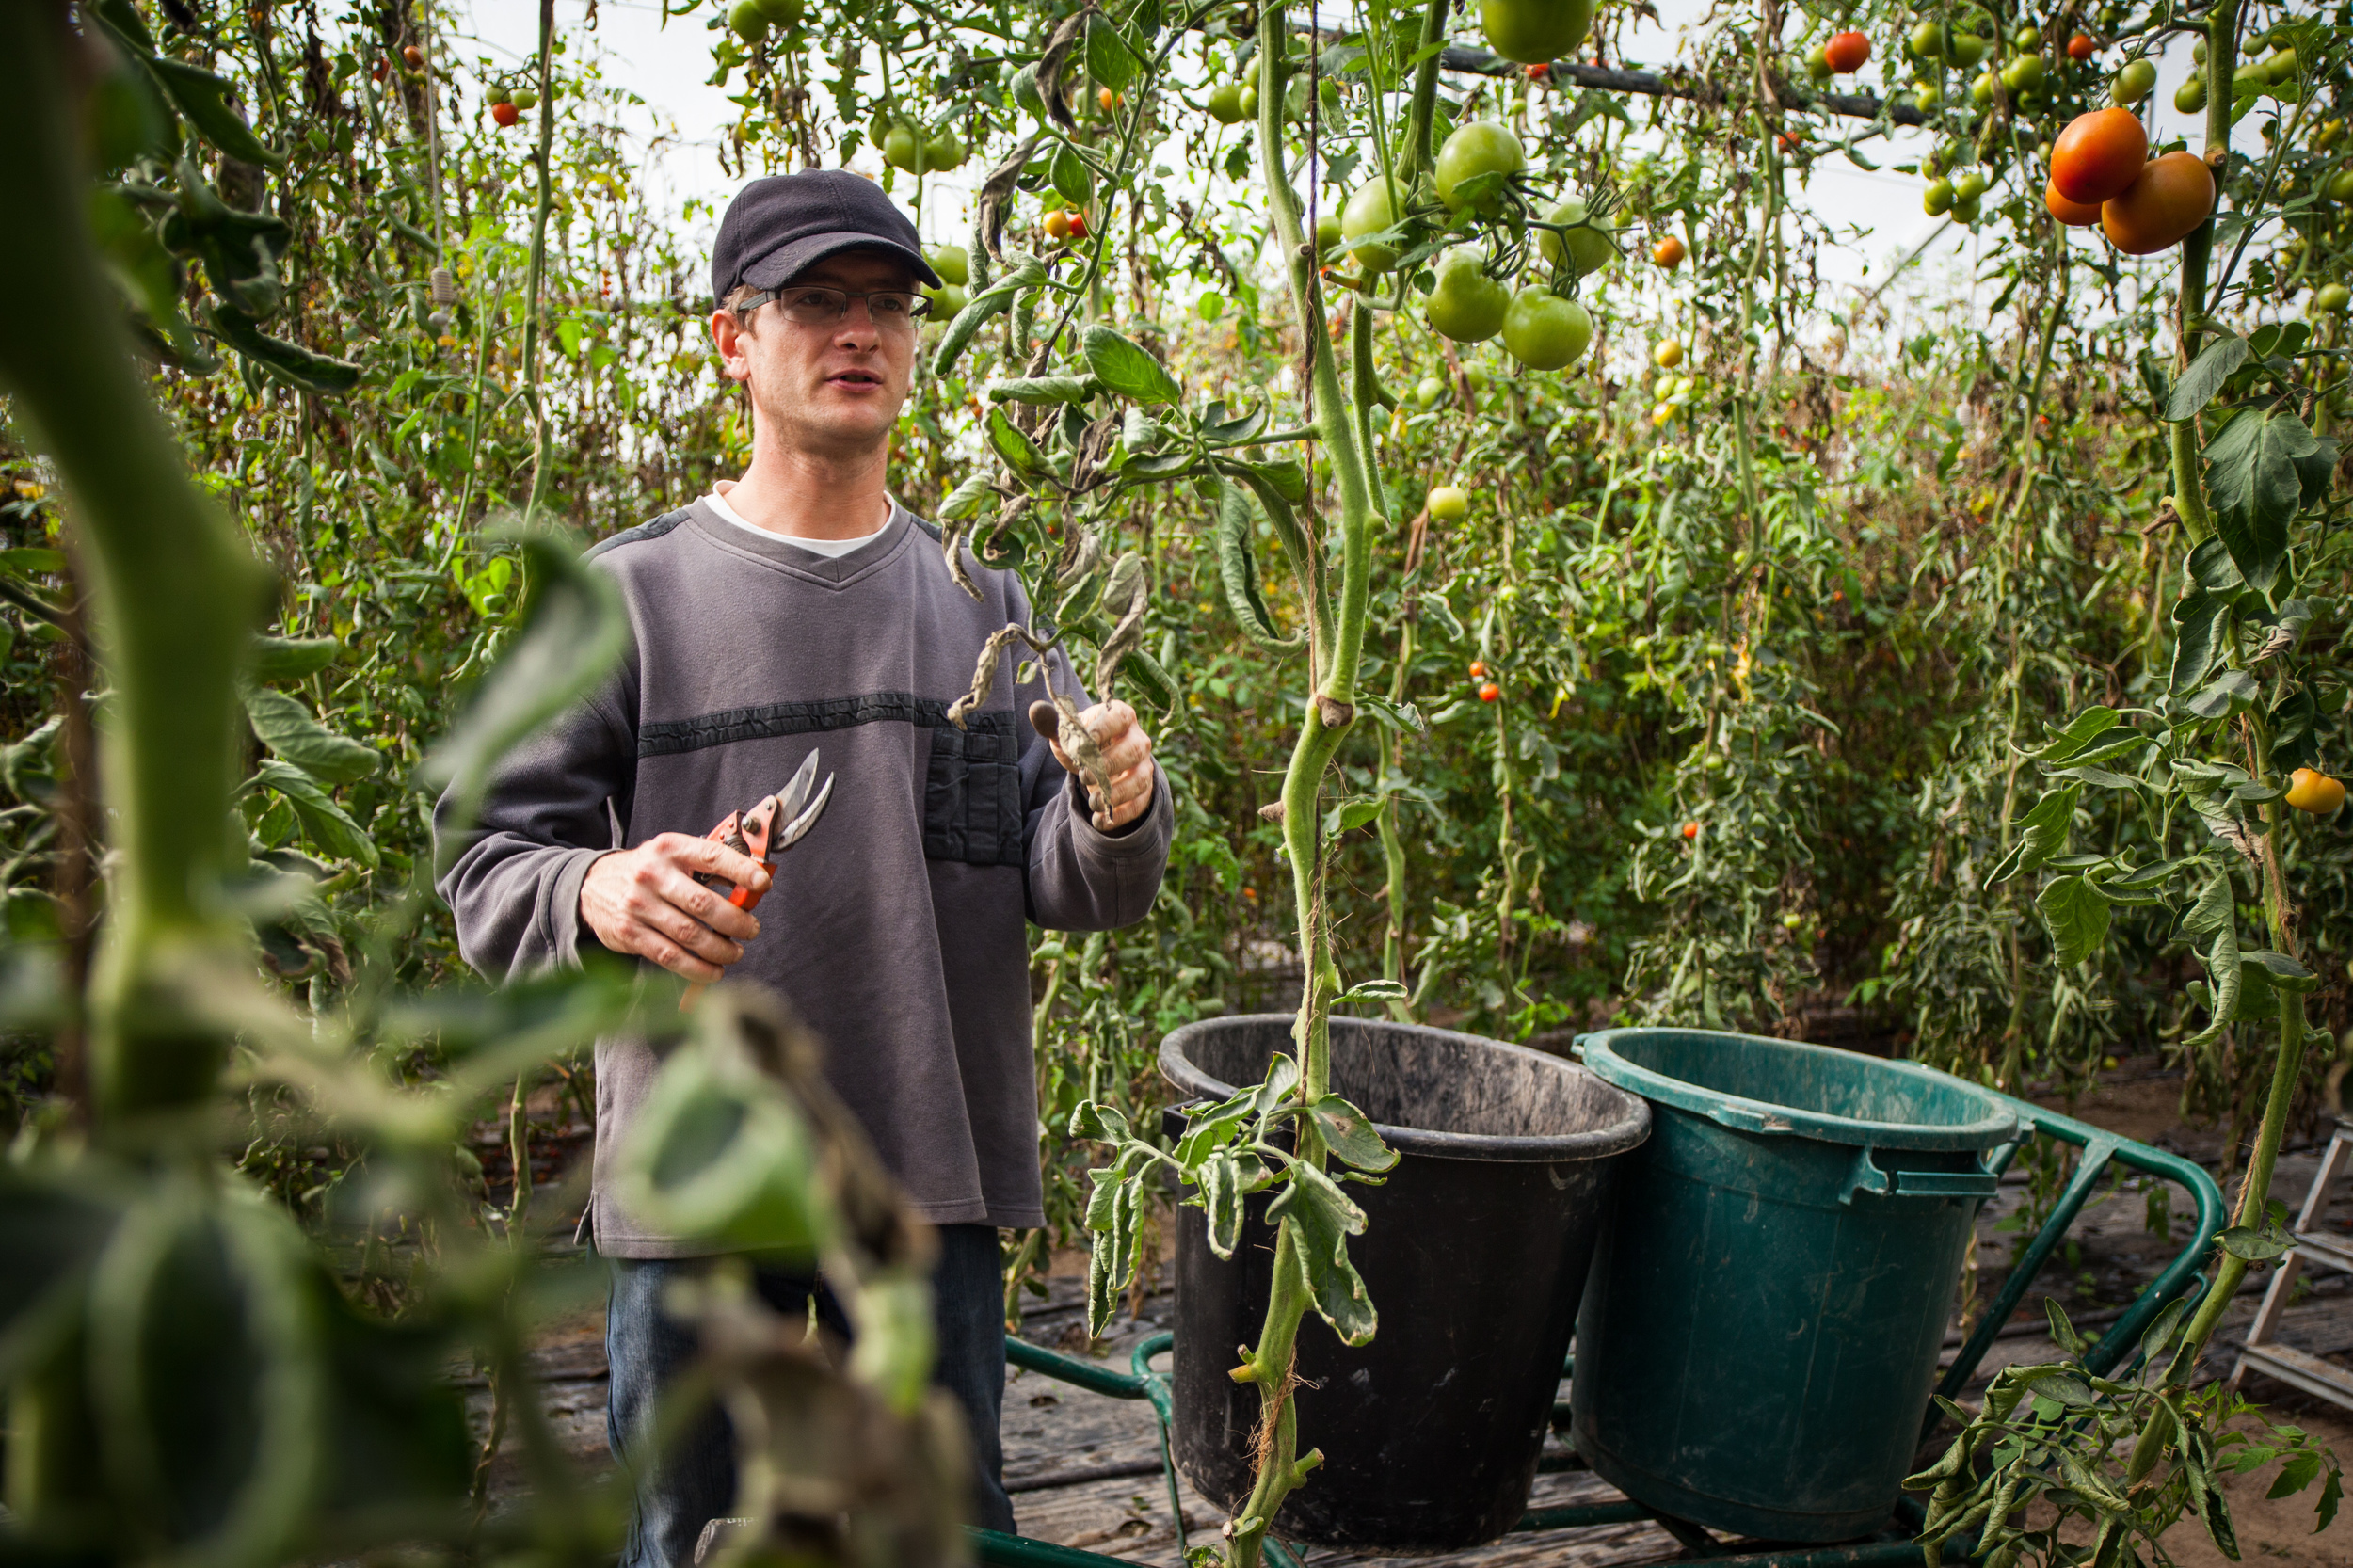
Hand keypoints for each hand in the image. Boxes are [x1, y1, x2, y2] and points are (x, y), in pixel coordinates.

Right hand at [580, 834, 771, 981]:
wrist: (592, 884)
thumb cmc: (645, 870)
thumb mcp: (672, 855)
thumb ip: (708, 866)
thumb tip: (751, 885)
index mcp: (669, 848)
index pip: (712, 856)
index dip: (742, 871)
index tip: (764, 883)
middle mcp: (652, 875)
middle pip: (704, 903)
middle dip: (736, 921)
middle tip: (751, 929)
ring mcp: (639, 905)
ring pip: (690, 935)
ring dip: (720, 949)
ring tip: (735, 952)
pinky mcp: (630, 934)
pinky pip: (671, 957)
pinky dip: (698, 969)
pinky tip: (714, 970)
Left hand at [1048, 699, 1157, 831]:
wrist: (1098, 762)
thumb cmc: (1082, 742)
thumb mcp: (1066, 732)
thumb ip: (1052, 724)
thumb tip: (1036, 711)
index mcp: (1121, 715)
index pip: (1118, 718)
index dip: (1103, 729)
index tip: (1085, 742)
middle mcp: (1138, 739)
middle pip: (1133, 750)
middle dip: (1109, 765)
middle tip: (1085, 776)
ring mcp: (1144, 766)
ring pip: (1140, 779)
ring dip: (1116, 793)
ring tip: (1092, 802)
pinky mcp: (1144, 790)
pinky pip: (1139, 803)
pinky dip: (1120, 815)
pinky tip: (1099, 821)